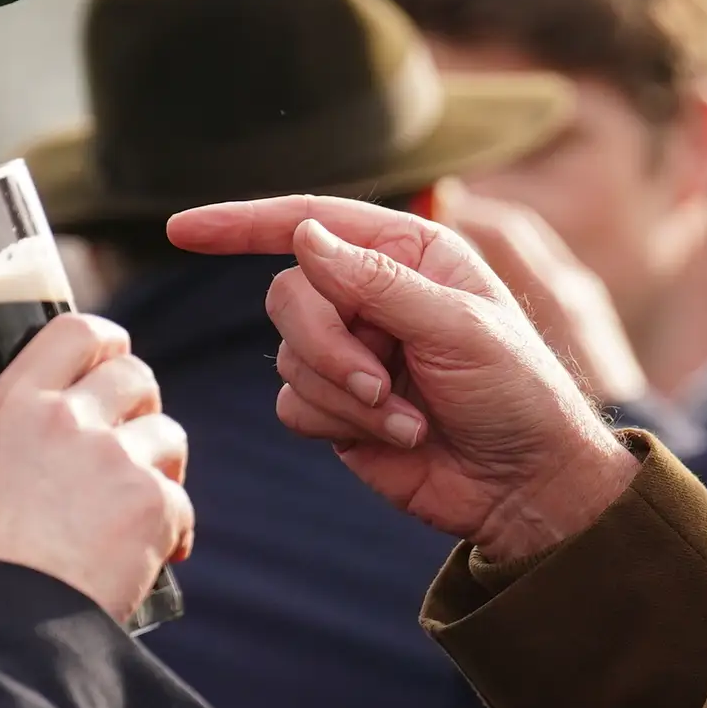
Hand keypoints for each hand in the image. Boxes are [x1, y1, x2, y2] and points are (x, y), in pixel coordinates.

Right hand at [0, 313, 190, 626]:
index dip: (104, 342)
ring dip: (163, 464)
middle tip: (130, 437)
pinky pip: (181, 502)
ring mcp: (117, 458)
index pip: (77, 332)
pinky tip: (160, 554)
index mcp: (13, 406)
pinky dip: (175, 529)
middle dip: (140, 403)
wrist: (4, 622)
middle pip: (135, 374)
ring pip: (169, 435)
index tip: (109, 360)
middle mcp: (70, 419)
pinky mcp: (154, 503)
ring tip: (141, 501)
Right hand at [167, 193, 637, 563]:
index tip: (180, 230)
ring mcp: (351, 353)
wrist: (525, 485)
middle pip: (288, 295)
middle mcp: (371, 295)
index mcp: (407, 253)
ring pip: (287, 355)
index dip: (241, 223)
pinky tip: (399, 437)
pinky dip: (340, 424)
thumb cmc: (516, 394)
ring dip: (344, 394)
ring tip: (407, 417)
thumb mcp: (459, 327)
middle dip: (326, 345)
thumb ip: (377, 282)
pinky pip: (294, 404)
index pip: (309, 221)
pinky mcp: (338, 409)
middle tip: (381, 385)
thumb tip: (304, 237)